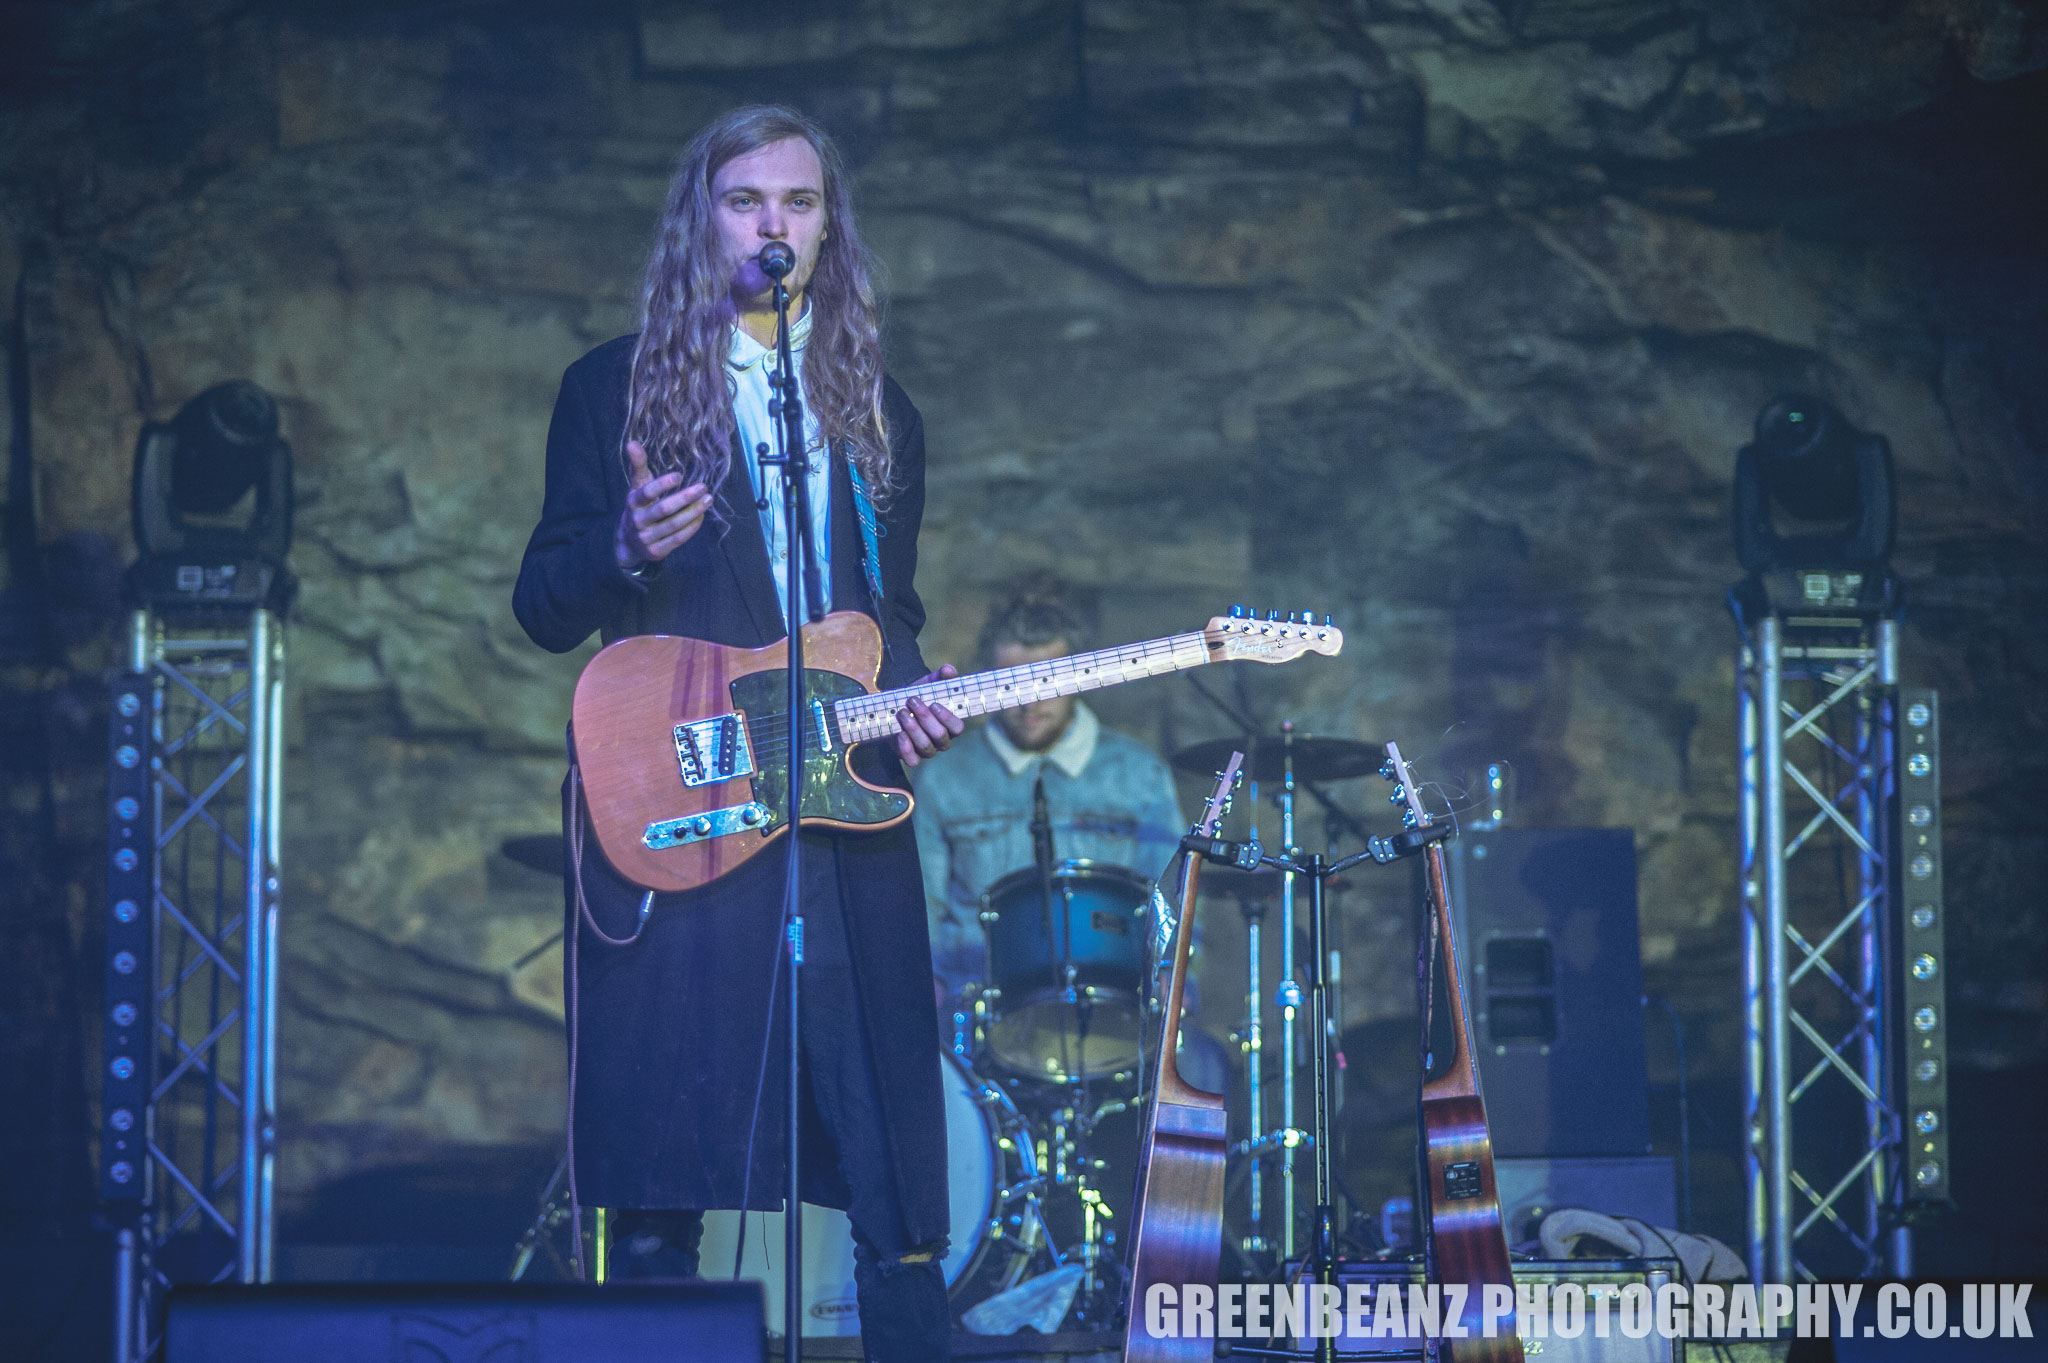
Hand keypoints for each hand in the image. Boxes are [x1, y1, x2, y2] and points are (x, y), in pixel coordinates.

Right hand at [616, 439, 711, 569]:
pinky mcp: (657, 551)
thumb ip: (638, 465)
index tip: (680, 475)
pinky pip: (678, 539)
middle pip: (664, 509)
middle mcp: (638, 520)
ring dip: (694, 512)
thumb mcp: (637, 486)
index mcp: (633, 502)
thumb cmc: (639, 507)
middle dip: (685, 498)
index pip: (647, 492)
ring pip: (674, 524)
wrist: (628, 543)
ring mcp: (647, 537)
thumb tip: (632, 442)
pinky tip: (701, 516)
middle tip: (703, 487)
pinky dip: (691, 527)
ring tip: (708, 500)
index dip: (662, 484)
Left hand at [894, 664, 963, 767]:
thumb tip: (949, 670)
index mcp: (950, 725)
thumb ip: (941, 676)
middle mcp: (941, 740)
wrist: (896, 706)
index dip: (947, 718)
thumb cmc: (919, 696)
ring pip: (926, 747)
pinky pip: (913, 760)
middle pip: (940, 736)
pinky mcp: (911, 756)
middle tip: (912, 701)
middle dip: (925, 718)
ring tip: (902, 712)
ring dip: (913, 729)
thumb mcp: (929, 684)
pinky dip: (906, 748)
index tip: (934, 704)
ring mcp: (927, 750)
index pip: (957, 727)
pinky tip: (900, 734)